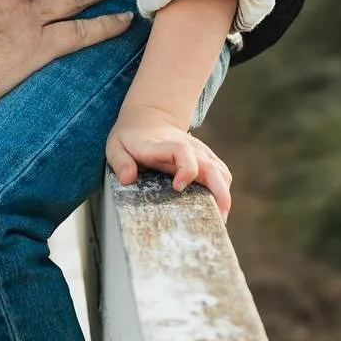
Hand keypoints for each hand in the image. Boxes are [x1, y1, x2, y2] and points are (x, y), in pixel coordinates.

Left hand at [105, 104, 232, 216]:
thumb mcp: (116, 146)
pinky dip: (223, 191)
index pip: (182, 151)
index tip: (178, 187)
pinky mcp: (206, 159)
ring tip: (219, 221)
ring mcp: (199, 152)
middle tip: (216, 219)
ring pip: (221, 171)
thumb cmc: (131, 137)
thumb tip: (128, 179)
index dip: (186, 168)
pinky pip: (222, 174)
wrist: (149, 118)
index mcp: (163, 145)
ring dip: (224, 195)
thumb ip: (121, 162)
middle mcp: (187, 147)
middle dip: (218, 191)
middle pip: (211, 165)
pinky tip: (218, 211)